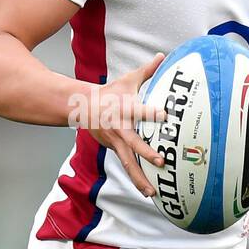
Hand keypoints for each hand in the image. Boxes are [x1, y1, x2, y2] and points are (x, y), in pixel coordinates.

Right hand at [85, 53, 166, 196]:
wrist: (84, 107)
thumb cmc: (111, 93)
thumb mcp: (128, 80)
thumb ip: (147, 71)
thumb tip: (163, 55)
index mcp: (125, 109)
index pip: (140, 111)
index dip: (151, 113)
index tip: (164, 116)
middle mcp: (120, 128)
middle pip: (134, 143)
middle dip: (146, 153)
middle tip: (160, 162)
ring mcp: (116, 142)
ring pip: (127, 162)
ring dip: (139, 178)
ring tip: (152, 192)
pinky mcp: (114, 149)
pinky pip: (126, 165)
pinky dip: (136, 178)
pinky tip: (146, 190)